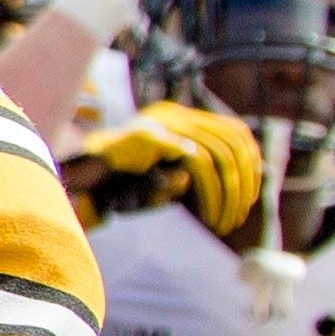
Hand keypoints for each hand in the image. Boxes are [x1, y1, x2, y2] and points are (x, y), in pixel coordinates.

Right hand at [76, 98, 265, 240]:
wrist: (78, 184)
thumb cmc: (122, 185)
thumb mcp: (169, 176)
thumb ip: (201, 172)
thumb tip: (256, 171)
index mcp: (179, 117)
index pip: (234, 131)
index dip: (251, 161)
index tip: (253, 194)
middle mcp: (173, 114)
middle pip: (229, 144)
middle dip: (241, 184)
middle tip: (238, 215)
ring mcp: (161, 123)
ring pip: (215, 157)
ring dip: (225, 194)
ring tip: (222, 221)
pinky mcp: (152, 137)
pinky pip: (196, 163)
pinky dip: (209, 193)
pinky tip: (209, 214)